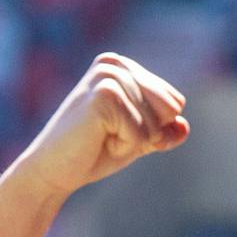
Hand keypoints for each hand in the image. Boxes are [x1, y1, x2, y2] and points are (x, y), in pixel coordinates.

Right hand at [8, 53, 188, 201]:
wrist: (52, 172)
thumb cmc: (91, 154)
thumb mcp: (135, 140)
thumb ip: (162, 132)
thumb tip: (184, 127)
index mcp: (123, 66)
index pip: (172, 101)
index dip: (152, 129)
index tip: (118, 133)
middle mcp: (115, 64)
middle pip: (168, 109)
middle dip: (145, 135)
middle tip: (108, 139)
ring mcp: (108, 76)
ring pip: (154, 122)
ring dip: (132, 142)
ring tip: (100, 140)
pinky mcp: (104, 96)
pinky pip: (141, 132)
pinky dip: (124, 147)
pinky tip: (97, 141)